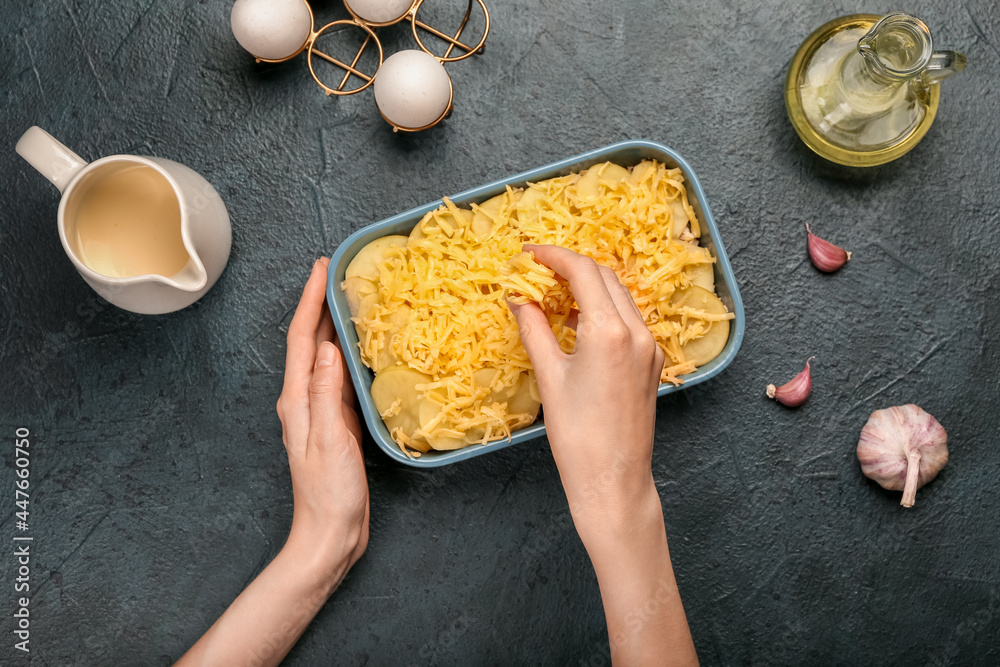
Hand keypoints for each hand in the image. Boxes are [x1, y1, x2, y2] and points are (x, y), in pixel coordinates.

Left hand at [277, 257, 368, 574]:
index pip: (300, 339)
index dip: (310, 300)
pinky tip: (366, 348)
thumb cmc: (328, 493)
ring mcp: (321, 411)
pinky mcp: (338, 422)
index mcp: (297, 400)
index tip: (321, 266)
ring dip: (335, 325)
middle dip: (321, 303)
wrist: (331, 533)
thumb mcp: (329, 438)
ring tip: (353, 298)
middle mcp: (305, 399)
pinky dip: (351, 354)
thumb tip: (328, 346)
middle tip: (339, 271)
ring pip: (326, 357)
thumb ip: (327, 392)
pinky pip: (342, 377)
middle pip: (310, 342)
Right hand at [509, 245, 697, 665]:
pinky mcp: (652, 364)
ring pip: (620, 297)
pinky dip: (603, 310)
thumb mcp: (550, 377)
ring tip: (552, 293)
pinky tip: (577, 322)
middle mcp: (638, 332)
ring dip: (588, 287)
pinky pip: (629, 320)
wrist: (614, 482)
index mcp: (610, 331)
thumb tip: (518, 298)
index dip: (553, 256)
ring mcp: (650, 348)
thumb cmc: (577, 436)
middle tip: (537, 270)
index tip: (528, 254)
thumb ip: (534, 329)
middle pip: (604, 277)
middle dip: (571, 267)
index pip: (582, 272)